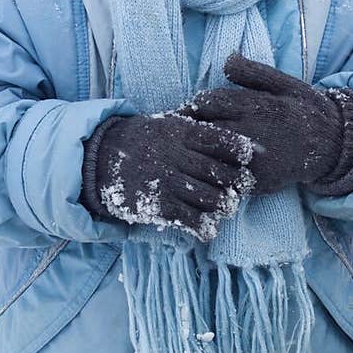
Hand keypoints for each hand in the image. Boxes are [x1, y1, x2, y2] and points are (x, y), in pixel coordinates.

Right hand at [80, 110, 254, 240]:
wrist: (98, 158)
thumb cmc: (143, 140)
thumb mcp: (167, 124)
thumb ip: (197, 127)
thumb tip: (239, 136)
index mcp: (179, 132)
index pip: (219, 139)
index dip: (240, 149)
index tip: (254, 155)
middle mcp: (174, 155)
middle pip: (218, 171)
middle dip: (237, 182)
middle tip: (244, 186)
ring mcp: (164, 181)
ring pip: (208, 198)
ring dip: (223, 205)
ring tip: (227, 207)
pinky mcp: (155, 204)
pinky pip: (188, 218)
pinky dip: (203, 226)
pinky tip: (209, 228)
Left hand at [176, 52, 348, 195]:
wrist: (334, 146)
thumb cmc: (304, 110)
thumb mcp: (284, 83)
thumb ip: (253, 72)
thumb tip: (225, 59)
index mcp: (257, 106)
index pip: (208, 102)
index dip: (196, 104)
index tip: (193, 108)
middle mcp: (254, 134)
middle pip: (204, 130)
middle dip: (193, 129)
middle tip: (185, 130)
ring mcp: (254, 162)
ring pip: (211, 157)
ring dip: (200, 152)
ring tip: (195, 149)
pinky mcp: (257, 183)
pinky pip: (225, 179)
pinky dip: (215, 173)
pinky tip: (212, 167)